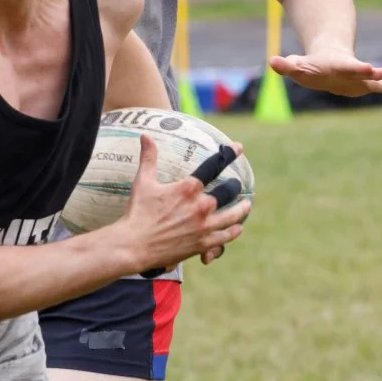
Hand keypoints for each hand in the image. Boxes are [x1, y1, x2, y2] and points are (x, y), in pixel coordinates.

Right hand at [125, 135, 249, 275]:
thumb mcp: (143, 182)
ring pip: (234, 215)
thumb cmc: (137, 213)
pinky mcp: (203, 244)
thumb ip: (148, 157)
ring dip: (242, 208)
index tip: (239, 148)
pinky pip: (227, 236)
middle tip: (236, 184)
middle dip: (234, 185)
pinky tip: (237, 227)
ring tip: (246, 205)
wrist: (135, 245)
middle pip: (229, 191)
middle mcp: (201, 206)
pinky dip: (234, 230)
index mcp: (188, 188)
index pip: (214, 166)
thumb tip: (145, 135)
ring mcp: (204, 226)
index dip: (228, 154)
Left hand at [269, 47, 381, 102]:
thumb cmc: (310, 66)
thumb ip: (286, 65)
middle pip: (363, 71)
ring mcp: (361, 78)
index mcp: (337, 65)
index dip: (356, 67)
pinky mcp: (366, 85)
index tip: (368, 68)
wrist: (327, 60)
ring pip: (378, 82)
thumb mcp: (297, 66)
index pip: (347, 66)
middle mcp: (353, 70)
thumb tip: (272, 62)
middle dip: (372, 72)